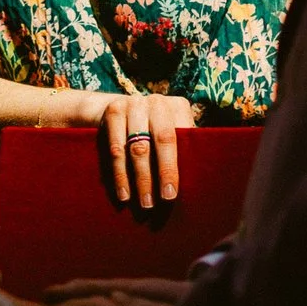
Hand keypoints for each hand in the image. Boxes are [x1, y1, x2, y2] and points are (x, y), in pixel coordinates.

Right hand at [83, 92, 197, 209]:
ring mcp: (134, 104)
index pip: (183, 138)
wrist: (113, 109)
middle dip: (163, 172)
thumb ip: (181, 149)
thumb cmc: (150, 130)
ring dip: (141, 179)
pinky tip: (124, 194)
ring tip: (145, 203)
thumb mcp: (168, 131)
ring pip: (138, 147)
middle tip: (164, 199)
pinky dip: (120, 174)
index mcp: (178, 106)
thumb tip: (193, 184)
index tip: (174, 193)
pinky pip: (116, 148)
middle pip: (163, 139)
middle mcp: (157, 102)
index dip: (178, 166)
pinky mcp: (114, 111)